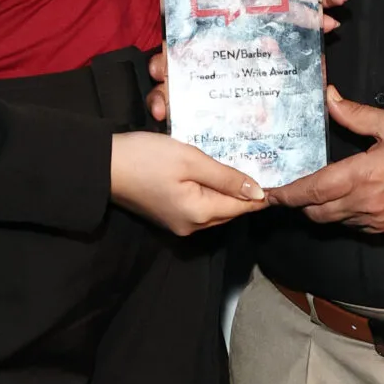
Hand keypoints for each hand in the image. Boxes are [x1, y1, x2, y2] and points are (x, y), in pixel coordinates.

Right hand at [111, 129, 263, 235]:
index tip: (280, 181)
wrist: (103, 165)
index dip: (261, 194)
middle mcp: (192, 226)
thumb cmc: (146, 158)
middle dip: (246, 194)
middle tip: (264, 170)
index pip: (242, 206)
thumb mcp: (191, 160)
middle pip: (229, 211)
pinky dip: (210, 194)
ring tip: (243, 171)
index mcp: (200, 213)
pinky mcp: (168, 217)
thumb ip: (226, 176)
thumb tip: (258, 191)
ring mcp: (178, 224)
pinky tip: (215, 178)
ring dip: (228, 193)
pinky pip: (199, 207)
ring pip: (215, 210)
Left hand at [266, 86, 383, 233]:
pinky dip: (341, 216)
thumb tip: (330, 99)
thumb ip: (356, 115)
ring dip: (319, 210)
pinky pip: (353, 227)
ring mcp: (375, 221)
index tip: (270, 192)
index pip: (313, 190)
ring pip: (333, 222)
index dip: (287, 194)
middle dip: (299, 203)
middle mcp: (365, 203)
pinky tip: (344, 199)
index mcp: (363, 175)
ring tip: (313, 192)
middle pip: (316, 212)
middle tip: (288, 188)